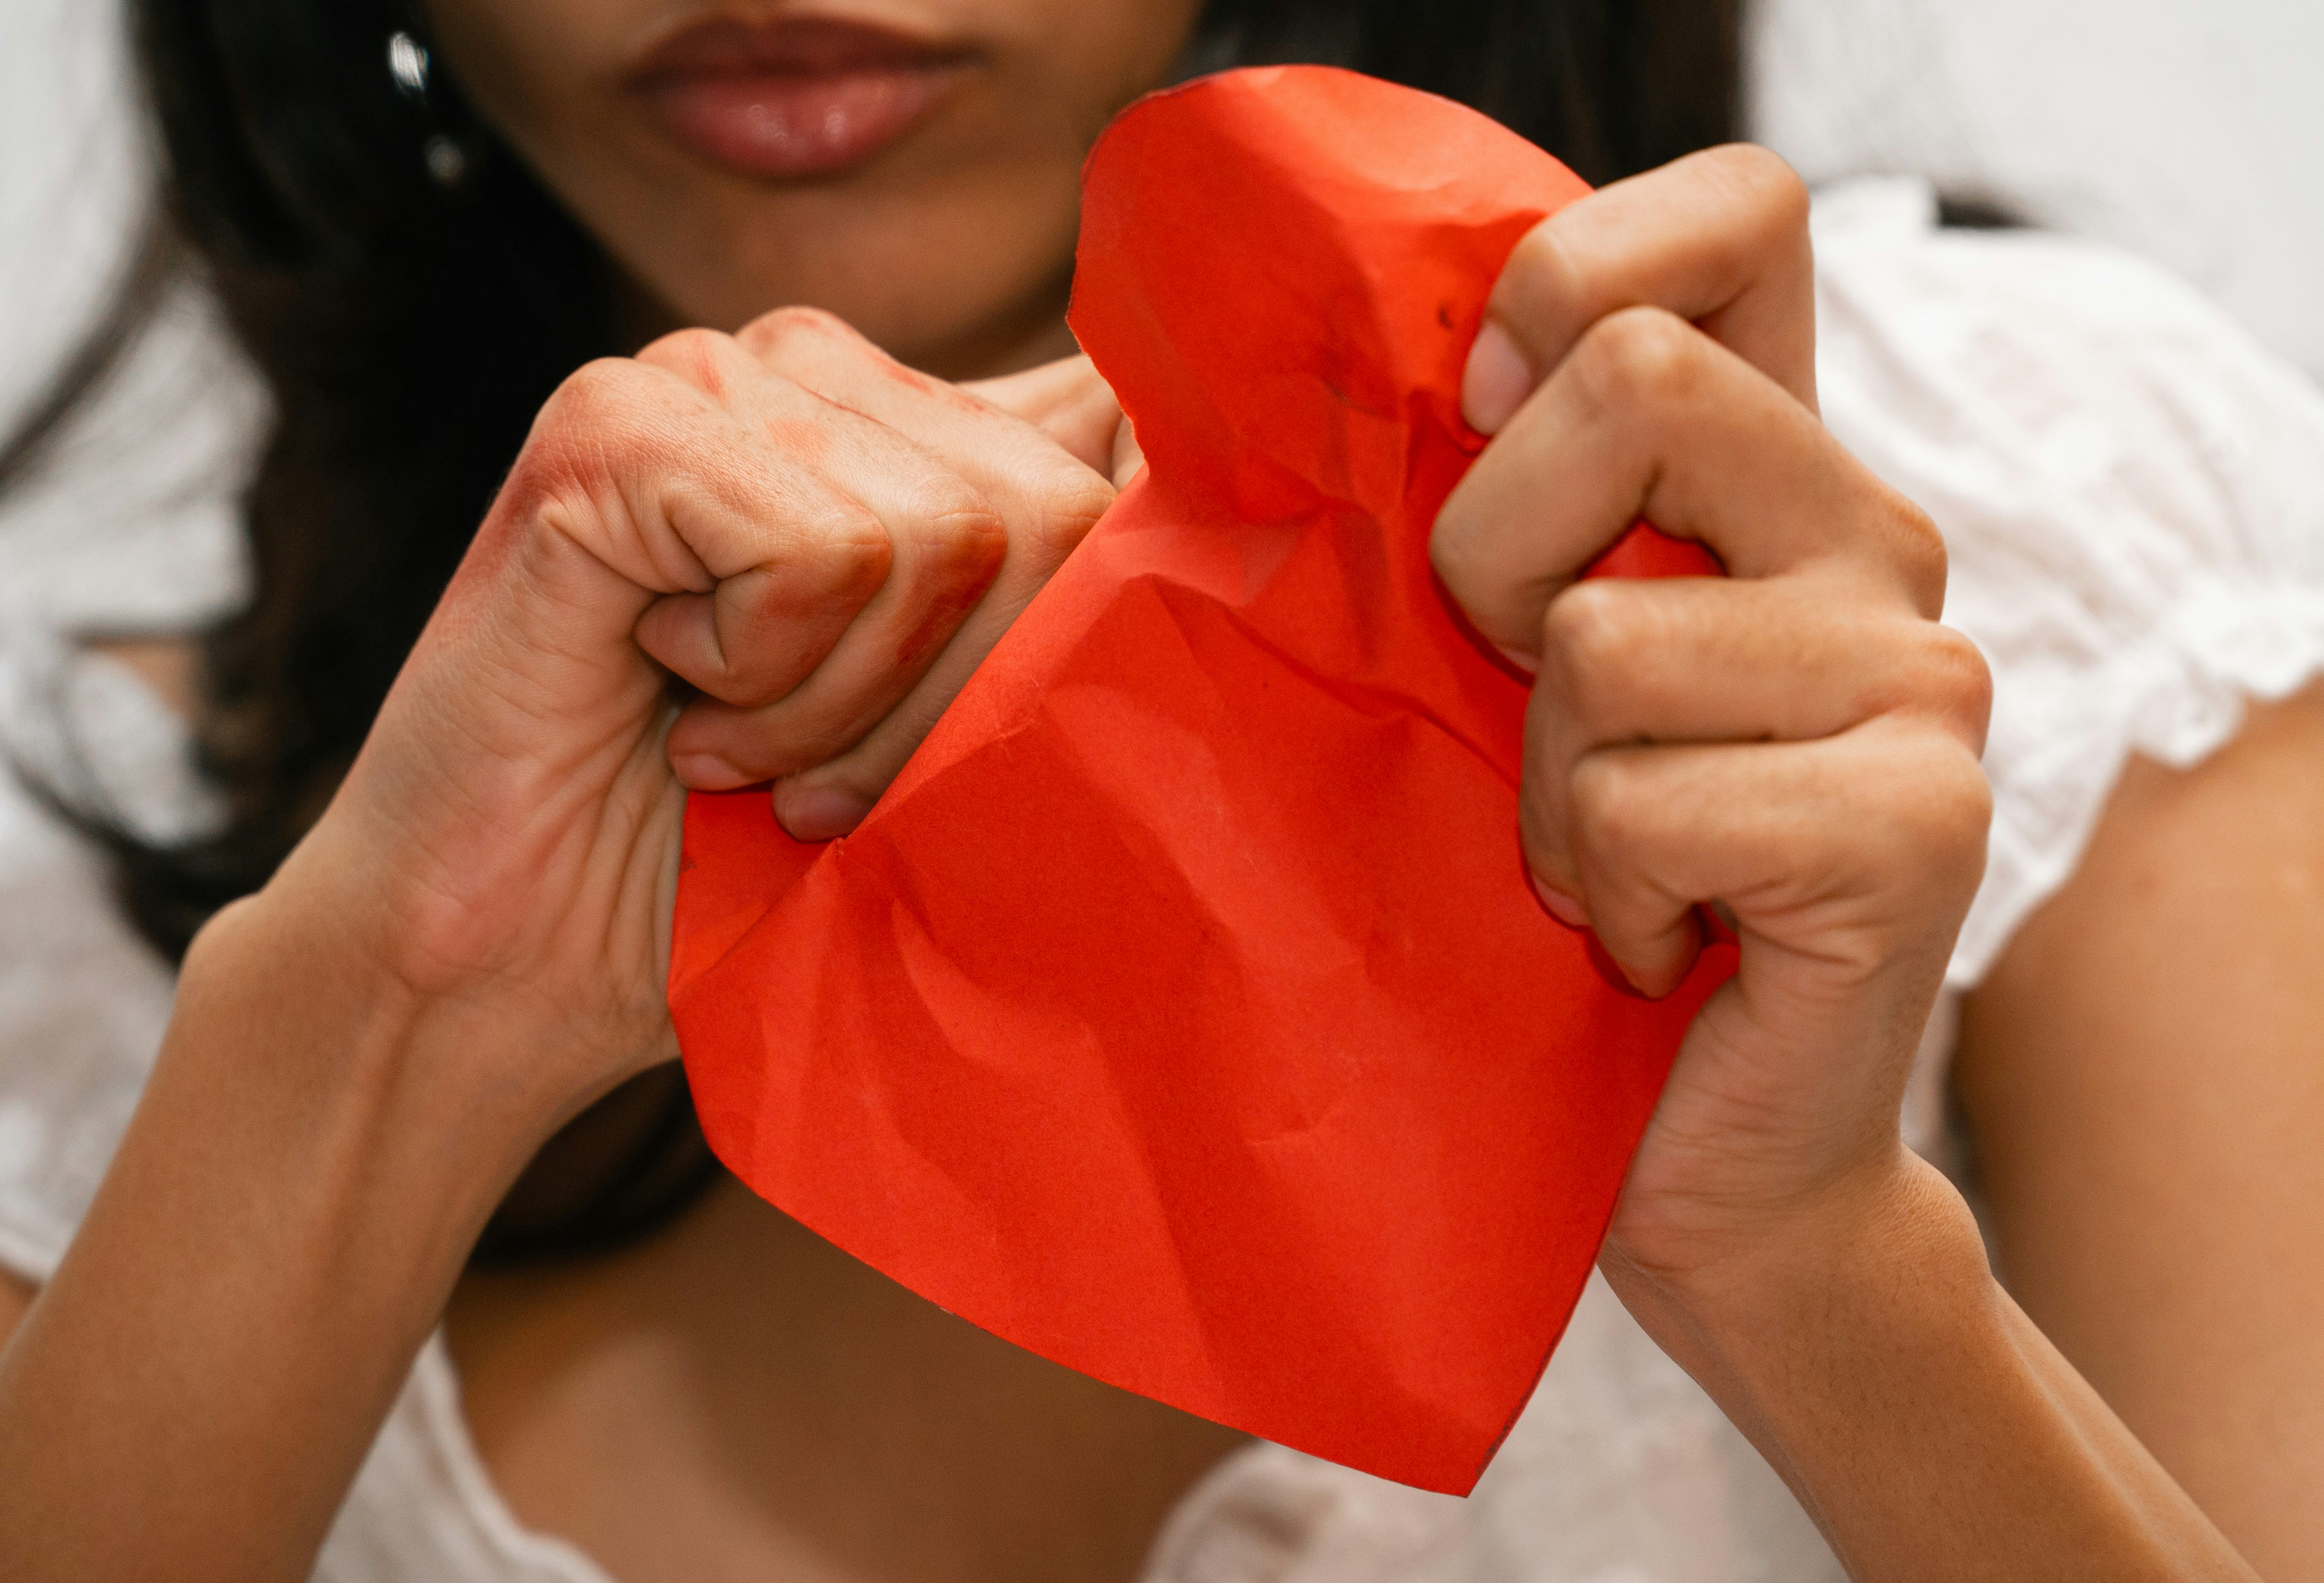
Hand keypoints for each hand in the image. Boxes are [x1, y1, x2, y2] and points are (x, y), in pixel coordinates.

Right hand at [249, 309, 1125, 1146]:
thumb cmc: (738, 870)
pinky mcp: (613, 426)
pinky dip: (764, 677)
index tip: (1103, 699)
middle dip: (963, 701)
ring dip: (849, 709)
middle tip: (824, 787)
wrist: (514, 964)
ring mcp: (706, 377)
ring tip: (741, 755)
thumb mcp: (949, 752)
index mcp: (906, 431)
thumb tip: (1254, 546)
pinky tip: (669, 693)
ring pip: (947, 533)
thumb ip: (1066, 631)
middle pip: (1057, 507)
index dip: (1149, 562)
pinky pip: (825, 552)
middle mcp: (815, 370)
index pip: (1120, 418)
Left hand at [1430, 147, 1994, 1291]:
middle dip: (1494, 572)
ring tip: (1608, 862)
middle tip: (1531, 720)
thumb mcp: (1497, 664)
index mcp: (1777, 464)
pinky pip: (1637, 795)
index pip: (1733, 218)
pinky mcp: (1917, 817)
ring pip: (1600, 632)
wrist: (1695, 1146)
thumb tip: (1386, 384)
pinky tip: (1658, 942)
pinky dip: (1596, 893)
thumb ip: (1493, 505)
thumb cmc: (1563, 894)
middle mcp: (1876, 534)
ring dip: (1540, 784)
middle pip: (1635, 384)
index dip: (1574, 276)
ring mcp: (1921, 674)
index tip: (1485, 425)